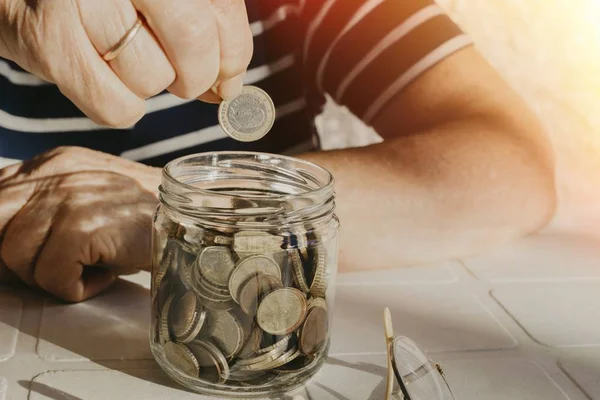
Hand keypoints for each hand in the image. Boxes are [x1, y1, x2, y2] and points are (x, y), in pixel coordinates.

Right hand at [0, 0, 252, 126]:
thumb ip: (206, 20)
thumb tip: (231, 83)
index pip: (221, 13)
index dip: (235, 56)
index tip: (227, 74)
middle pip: (194, 38)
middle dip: (199, 75)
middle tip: (187, 79)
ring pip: (152, 77)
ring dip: (152, 85)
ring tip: (128, 61)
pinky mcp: (48, 41)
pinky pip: (115, 106)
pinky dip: (122, 106)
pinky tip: (108, 79)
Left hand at [0, 147, 160, 301]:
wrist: (195, 216)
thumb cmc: (147, 216)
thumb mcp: (92, 196)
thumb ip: (48, 203)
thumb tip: (8, 242)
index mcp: (56, 162)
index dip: (4, 231)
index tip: (26, 252)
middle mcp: (57, 173)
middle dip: (18, 258)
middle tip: (55, 267)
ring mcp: (69, 198)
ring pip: (14, 258)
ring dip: (51, 276)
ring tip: (90, 267)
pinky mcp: (83, 228)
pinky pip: (51, 278)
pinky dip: (77, 288)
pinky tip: (105, 274)